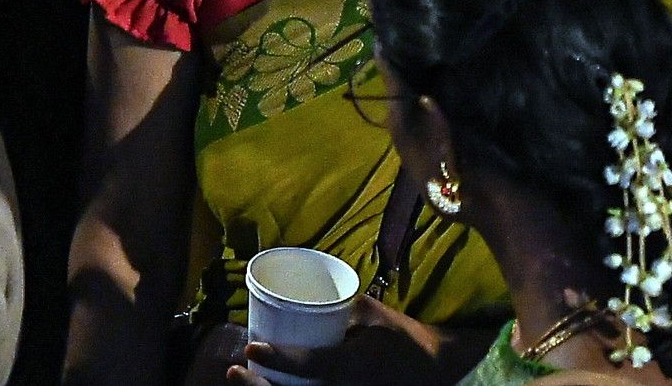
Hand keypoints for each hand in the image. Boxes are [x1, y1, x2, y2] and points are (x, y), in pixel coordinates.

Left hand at [226, 300, 456, 385]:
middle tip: (236, 369)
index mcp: (357, 366)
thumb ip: (340, 305)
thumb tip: (303, 295)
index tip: (252, 348)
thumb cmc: (403, 338)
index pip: (313, 366)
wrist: (434, 369)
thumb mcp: (375, 314)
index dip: (280, 359)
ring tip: (243, 378)